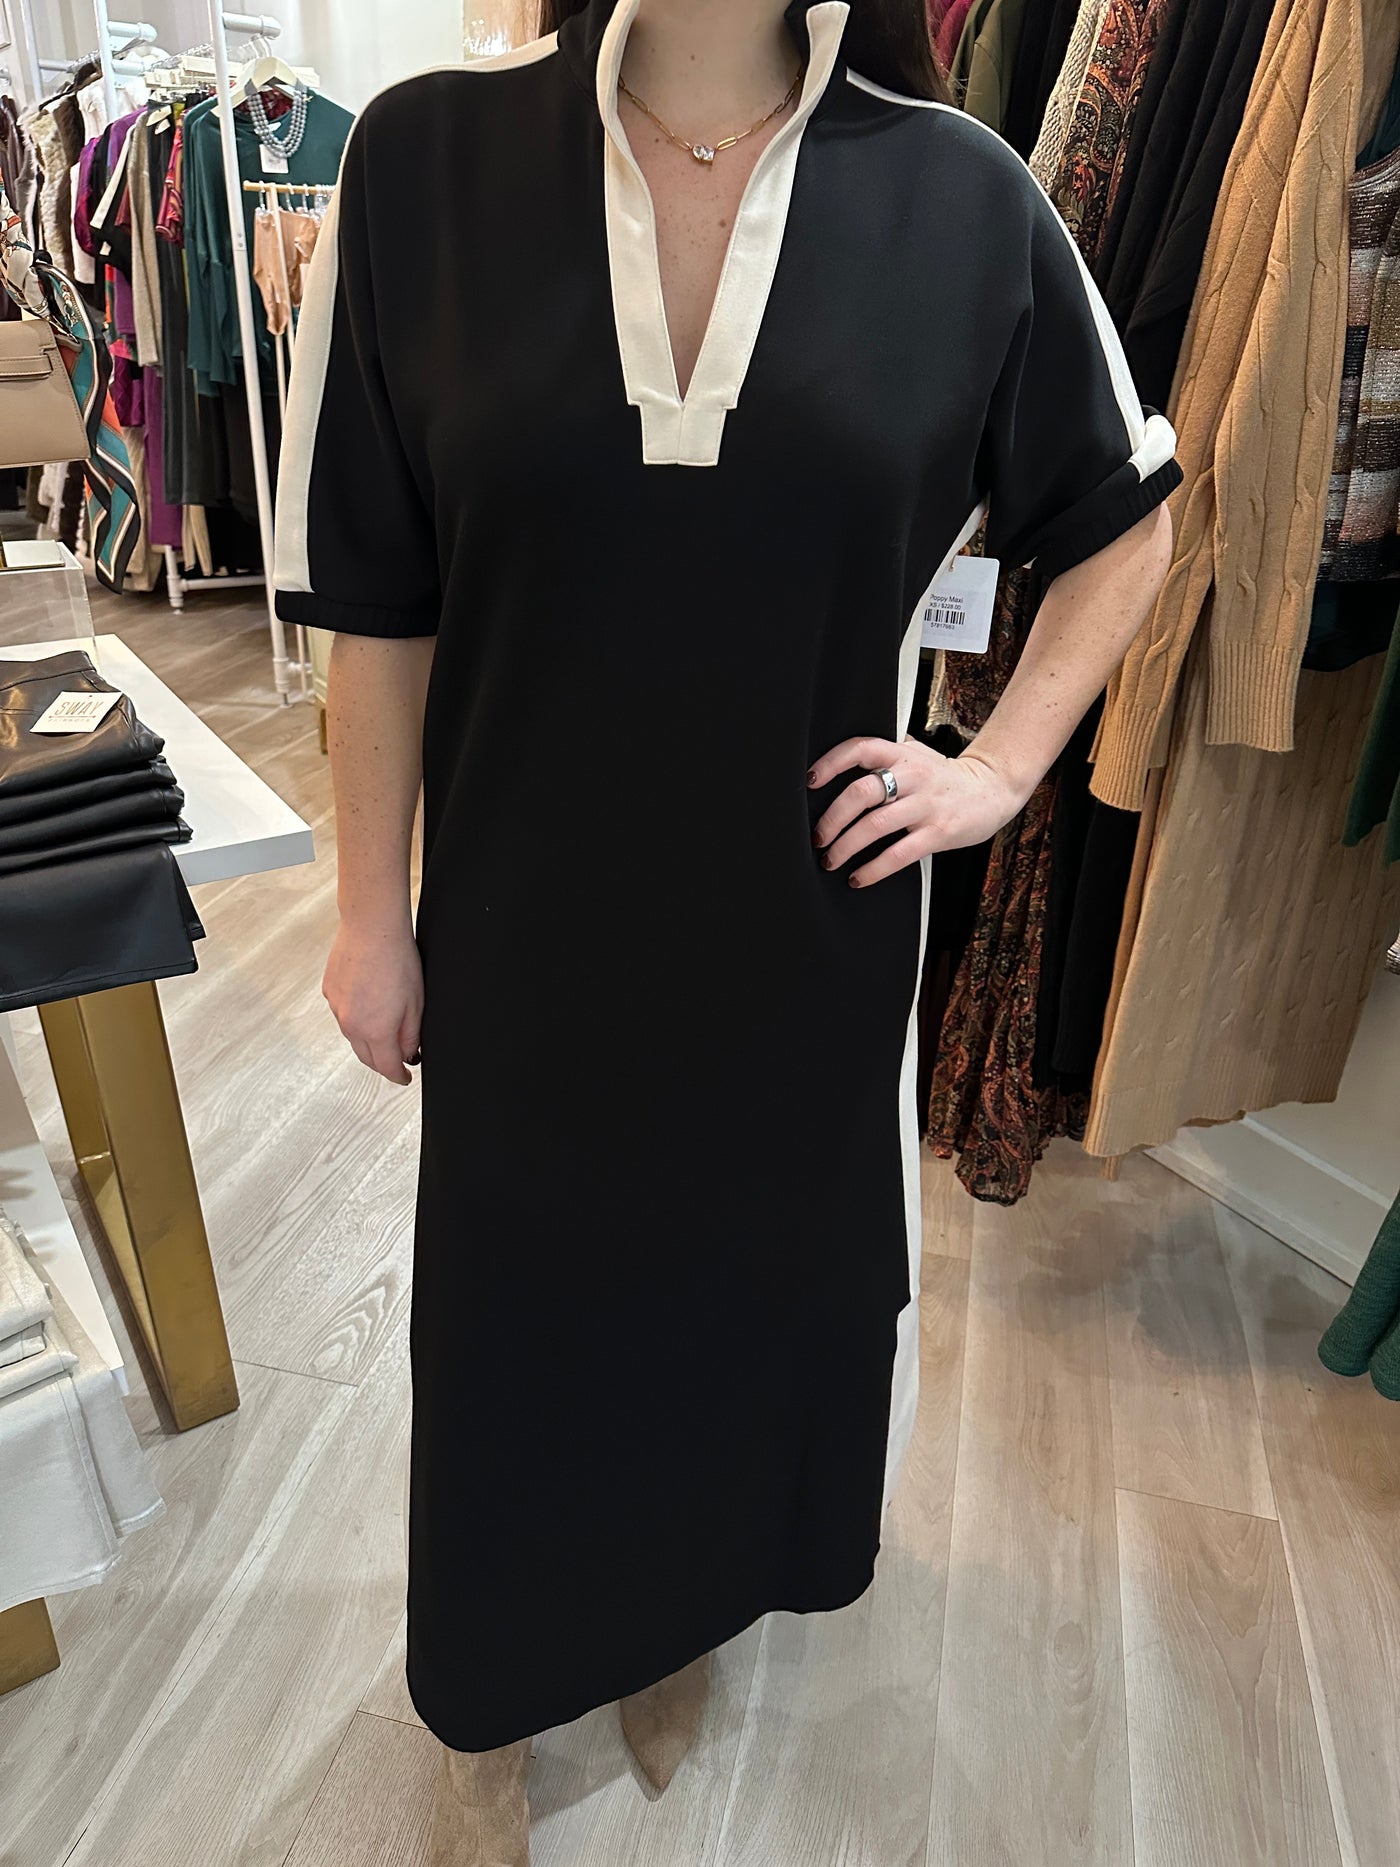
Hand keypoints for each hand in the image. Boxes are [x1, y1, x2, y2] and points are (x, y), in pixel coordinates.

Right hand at [322, 917, 424, 1083]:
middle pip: (366, 1057)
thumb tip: (409, 1054)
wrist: (372, 927)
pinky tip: (369, 1005)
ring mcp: (337, 1008)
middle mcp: (351, 1024)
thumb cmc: (398, 959)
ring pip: (353, 1036)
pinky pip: (343, 1014)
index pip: (386, 1067)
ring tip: (384, 1029)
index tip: (405, 1078)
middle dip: (382, 1063)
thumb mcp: (416, 1003)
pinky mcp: (329, 992)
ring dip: (368, 1040)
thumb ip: (411, 1035)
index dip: (399, 1076)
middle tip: (396, 1060)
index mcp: (375, 1030)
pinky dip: (356, 1018)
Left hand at [808, 736, 1028, 886]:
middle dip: (832, 818)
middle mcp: (913, 775)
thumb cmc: (942, 777)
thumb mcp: (914, 756)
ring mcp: (927, 804)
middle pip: (862, 792)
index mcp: (901, 753)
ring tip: (830, 860)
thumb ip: (883, 759)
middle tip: (817, 838)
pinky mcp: (939, 832)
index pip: (859, 749)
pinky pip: (899, 854)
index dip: (831, 763)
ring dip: (846, 847)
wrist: (991, 790)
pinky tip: (858, 877)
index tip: (810, 783)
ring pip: (875, 825)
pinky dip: (873, 869)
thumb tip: (833, 774)